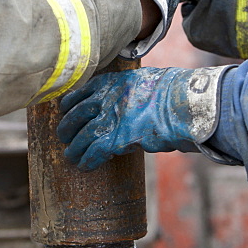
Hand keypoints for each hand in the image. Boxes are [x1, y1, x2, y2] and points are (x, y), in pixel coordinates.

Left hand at [57, 66, 231, 170]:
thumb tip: (129, 100)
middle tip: (64, 136)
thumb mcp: (144, 81)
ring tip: (71, 156)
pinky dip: (87, 160)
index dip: (70, 104)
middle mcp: (106, 98)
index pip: (81, 92)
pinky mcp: (115, 139)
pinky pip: (93, 152)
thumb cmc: (173, 93)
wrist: (183, 104)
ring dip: (74, 149)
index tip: (65, 110)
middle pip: (75, 115)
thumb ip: (129, 90)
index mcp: (112, 82)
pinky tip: (84, 166)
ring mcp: (109, 119)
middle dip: (67, 128)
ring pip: (81, 136)